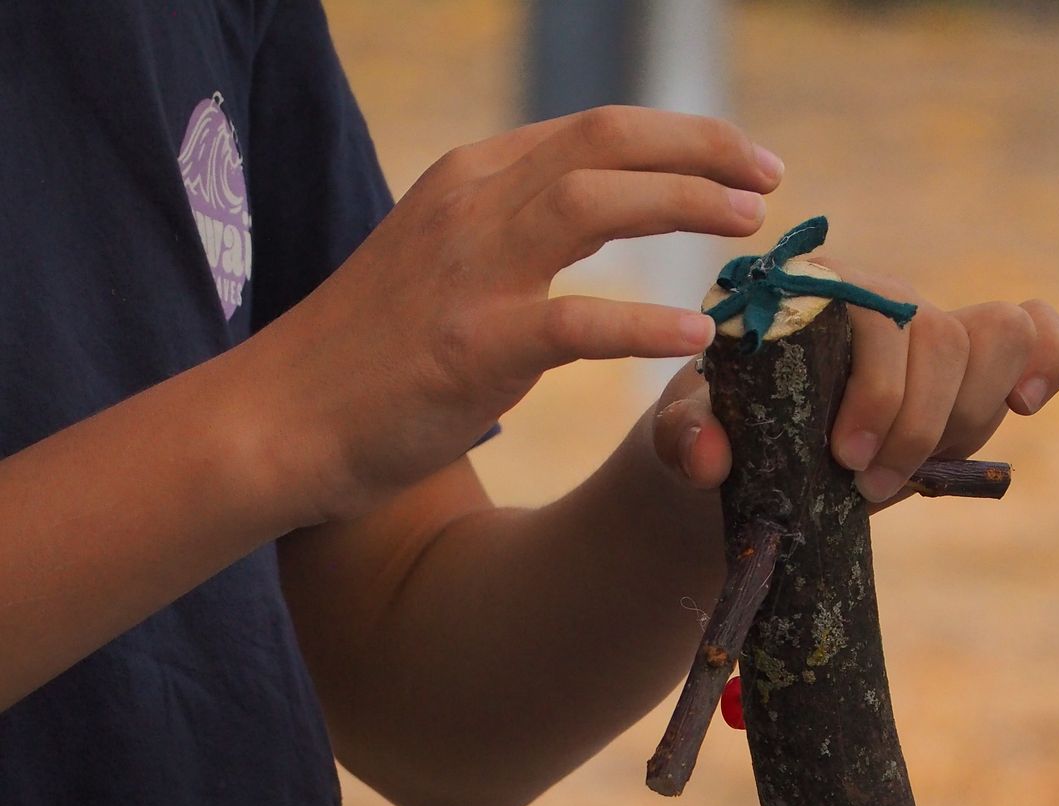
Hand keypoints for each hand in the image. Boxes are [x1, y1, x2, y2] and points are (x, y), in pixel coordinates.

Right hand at [249, 108, 783, 522]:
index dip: (680, 137)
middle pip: (608, 144)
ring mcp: (471, 274)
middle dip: (702, 151)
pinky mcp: (472, 349)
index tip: (741, 161)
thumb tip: (582, 221)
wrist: (281, 418)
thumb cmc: (367, 356)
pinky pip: (578, 322)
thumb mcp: (440, 262)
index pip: (593, 130)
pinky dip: (644, 322)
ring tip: (749, 230)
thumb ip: (508, 233)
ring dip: (685, 207)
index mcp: (470, 178)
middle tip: (770, 181)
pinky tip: (698, 332)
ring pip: (597, 204)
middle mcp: (473, 204)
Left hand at [652, 268, 1058, 505]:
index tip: (847, 459)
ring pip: (998, 340)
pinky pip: (1037, 336)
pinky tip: (1027, 407)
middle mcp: (883, 301)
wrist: (742, 457)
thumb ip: (685, 440)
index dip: (881, 393)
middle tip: (866, 486)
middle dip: (920, 425)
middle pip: (948, 336)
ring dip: (967, 419)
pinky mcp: (967, 371)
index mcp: (818, 295)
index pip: (883, 319)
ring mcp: (931, 333)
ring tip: (909, 476)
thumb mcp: (683, 439)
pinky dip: (1048, 363)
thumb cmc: (716, 434)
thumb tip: (710, 456)